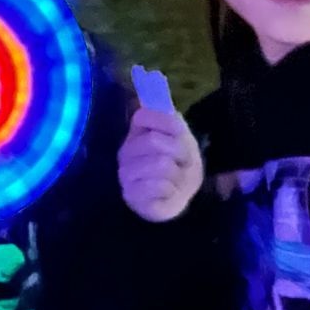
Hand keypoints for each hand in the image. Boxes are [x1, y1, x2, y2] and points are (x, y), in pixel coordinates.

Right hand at [117, 107, 202, 222]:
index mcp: (135, 133)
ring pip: (160, 164)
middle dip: (179, 153)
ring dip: (178, 174)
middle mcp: (125, 152)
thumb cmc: (180, 165)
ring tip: (176, 180)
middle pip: (154, 141)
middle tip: (182, 164)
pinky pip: (159, 186)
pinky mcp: (131, 196)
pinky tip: (169, 193)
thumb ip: (174, 122)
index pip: (143, 116)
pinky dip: (172, 190)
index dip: (168, 125)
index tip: (179, 137)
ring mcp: (125, 174)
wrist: (180, 198)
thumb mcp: (184, 140)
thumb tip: (167, 110)